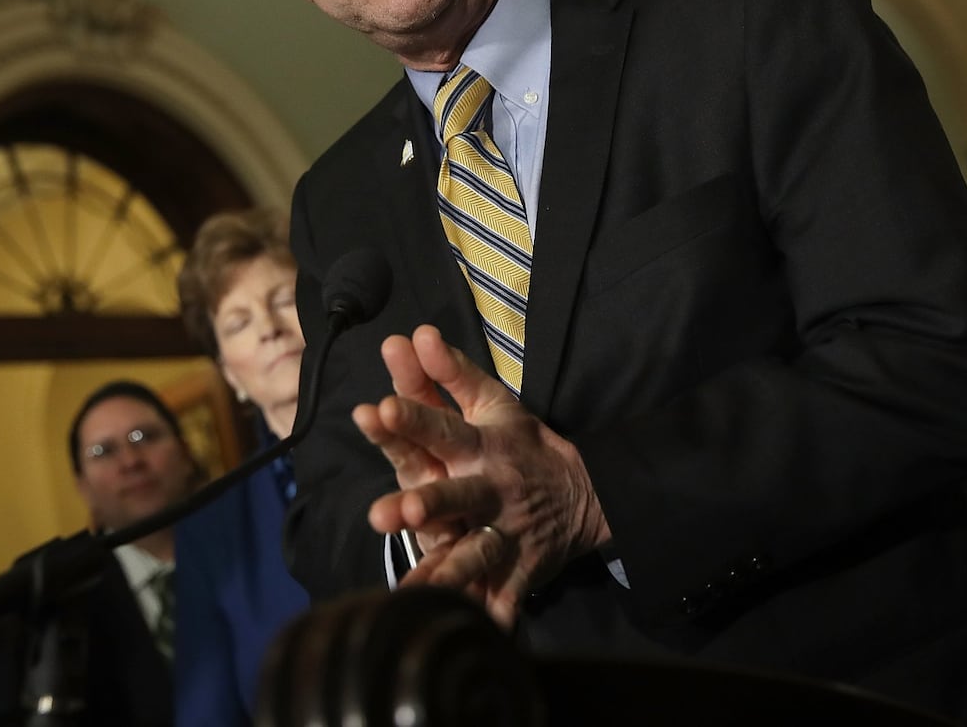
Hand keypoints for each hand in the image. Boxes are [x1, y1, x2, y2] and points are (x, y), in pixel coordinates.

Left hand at [352, 325, 611, 626]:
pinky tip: (478, 633)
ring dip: (449, 570)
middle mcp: (494, 489)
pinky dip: (497, 615)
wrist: (588, 494)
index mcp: (485, 446)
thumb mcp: (495, 403)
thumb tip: (415, 332)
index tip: (378, 407)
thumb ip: (450, 373)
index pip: (444, 427)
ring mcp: (509, 531)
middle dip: (427, 505)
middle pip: (458, 495)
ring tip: (412, 591)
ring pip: (476, 552)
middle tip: (389, 514)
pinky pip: (507, 596)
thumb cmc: (525, 444)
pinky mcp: (521, 569)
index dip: (413, 417)